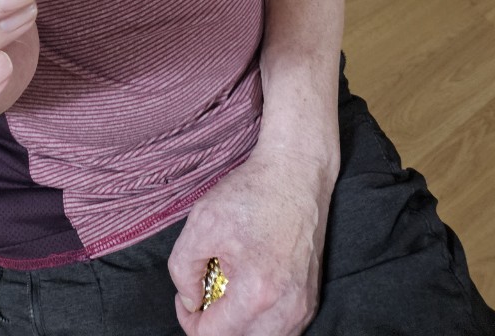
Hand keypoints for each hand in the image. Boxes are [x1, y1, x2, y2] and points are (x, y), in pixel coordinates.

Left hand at [168, 146, 333, 334]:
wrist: (296, 174)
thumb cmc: (252, 193)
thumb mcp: (202, 222)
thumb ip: (183, 269)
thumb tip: (191, 300)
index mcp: (256, 292)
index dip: (190, 320)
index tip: (186, 297)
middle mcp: (285, 308)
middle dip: (215, 327)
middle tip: (205, 295)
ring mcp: (302, 305)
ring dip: (239, 326)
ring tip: (228, 293)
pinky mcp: (311, 298)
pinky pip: (282, 329)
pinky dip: (261, 321)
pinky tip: (250, 293)